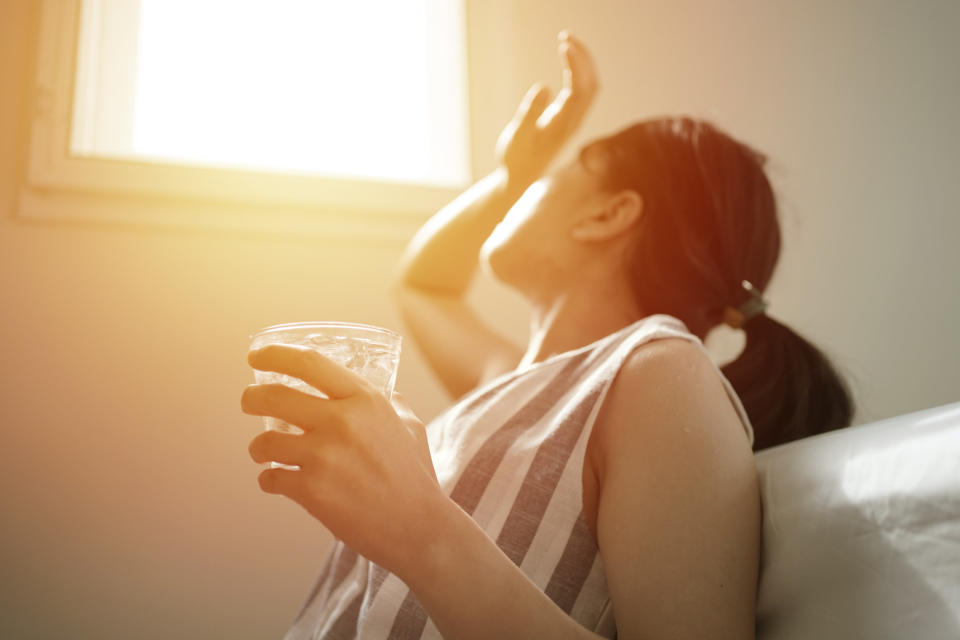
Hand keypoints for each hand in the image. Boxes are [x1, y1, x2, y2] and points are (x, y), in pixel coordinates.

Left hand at [241, 344, 441, 573]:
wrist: (417, 526)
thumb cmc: (414, 477)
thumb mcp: (409, 426)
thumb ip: (391, 405)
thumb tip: (382, 391)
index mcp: (365, 400)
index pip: (309, 363)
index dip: (275, 355)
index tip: (256, 356)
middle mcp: (342, 421)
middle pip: (274, 396)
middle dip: (251, 398)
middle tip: (249, 401)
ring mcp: (323, 456)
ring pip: (264, 441)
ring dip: (258, 448)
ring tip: (265, 453)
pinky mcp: (311, 491)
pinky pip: (270, 479)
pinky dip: (269, 480)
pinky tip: (279, 482)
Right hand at [495, 31, 598, 187]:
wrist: (521, 181)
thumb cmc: (516, 160)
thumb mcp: (517, 136)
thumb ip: (530, 112)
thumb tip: (544, 87)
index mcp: (563, 125)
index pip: (579, 90)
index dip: (576, 65)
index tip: (564, 44)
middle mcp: (573, 122)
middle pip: (591, 85)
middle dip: (583, 57)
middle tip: (565, 36)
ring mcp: (572, 121)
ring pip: (589, 87)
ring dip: (582, 63)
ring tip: (566, 43)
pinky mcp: (567, 119)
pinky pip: (582, 91)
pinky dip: (578, 72)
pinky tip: (567, 60)